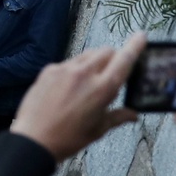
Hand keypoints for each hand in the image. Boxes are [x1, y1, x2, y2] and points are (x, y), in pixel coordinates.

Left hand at [11, 35, 144, 162]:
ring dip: (94, 62)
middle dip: (113, 57)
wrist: (34, 139)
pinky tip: (69, 87)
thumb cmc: (69, 138)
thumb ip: (118, 116)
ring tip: (88, 82)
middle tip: (111, 72)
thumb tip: (134, 114)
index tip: (141, 36)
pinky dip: (75, 69)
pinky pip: (69, 63)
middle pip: (106, 51)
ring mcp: (65, 69)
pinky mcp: (49, 69)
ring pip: (87, 55)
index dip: (135, 46)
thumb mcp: (98, 129)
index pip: (124, 60)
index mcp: (102, 89)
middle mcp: (85, 73)